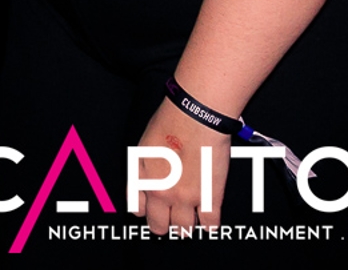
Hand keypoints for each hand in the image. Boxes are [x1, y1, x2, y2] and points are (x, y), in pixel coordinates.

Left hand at [134, 98, 230, 233]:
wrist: (195, 117)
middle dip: (163, 224)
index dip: (145, 210)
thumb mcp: (143, 145)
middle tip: (169, 220)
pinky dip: (209, 225)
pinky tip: (208, 220)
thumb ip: (142, 167)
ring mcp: (186, 198)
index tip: (151, 210)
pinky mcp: (210, 198)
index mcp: (143, 177)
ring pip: (183, 229)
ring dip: (185, 226)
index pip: (137, 208)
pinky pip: (209, 225)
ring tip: (189, 221)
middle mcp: (161, 191)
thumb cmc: (170, 122)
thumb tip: (145, 180)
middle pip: (159, 225)